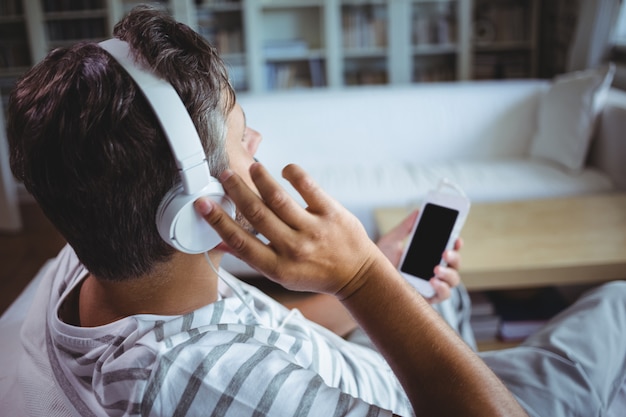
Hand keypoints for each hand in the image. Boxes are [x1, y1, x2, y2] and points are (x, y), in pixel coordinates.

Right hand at [195, 163, 388, 297]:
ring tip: (252, 167)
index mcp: (277, 267)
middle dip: (236, 192)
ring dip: (262, 180)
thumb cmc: (314, 273)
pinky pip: (309, 188)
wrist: (356, 274)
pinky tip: (284, 170)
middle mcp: (294, 249)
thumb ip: (251, 257)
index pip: (241, 242)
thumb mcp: (280, 275)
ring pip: (280, 200)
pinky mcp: (331, 213)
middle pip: (257, 215)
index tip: (203, 204)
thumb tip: (219, 243)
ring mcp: (314, 230)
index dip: (218, 222)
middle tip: (224, 175)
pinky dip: (294, 174)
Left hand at [376, 210, 463, 303]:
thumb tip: (418, 212)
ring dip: (449, 273)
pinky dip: (442, 288)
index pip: (448, 249)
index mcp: (427, 257)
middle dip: (455, 257)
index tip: (456, 238)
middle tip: (445, 252)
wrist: (365, 282)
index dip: (456, 243)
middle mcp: (432, 271)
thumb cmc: (378, 263)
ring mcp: (431, 286)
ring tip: (436, 269)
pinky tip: (432, 281)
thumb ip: (405, 228)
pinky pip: (443, 296)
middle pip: (454, 264)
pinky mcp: (427, 299)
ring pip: (453, 280)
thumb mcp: (391, 241)